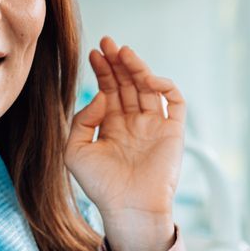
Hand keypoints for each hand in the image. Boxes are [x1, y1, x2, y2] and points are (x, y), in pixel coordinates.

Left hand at [64, 36, 185, 250]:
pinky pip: (175, 101)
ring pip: (148, 87)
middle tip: (108, 42)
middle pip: (127, 83)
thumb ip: (81, 120)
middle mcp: (134, 123)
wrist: (129, 208)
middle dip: (117, 62)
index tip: (94, 52)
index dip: (102, 70)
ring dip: (137, 67)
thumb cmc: (100, 186)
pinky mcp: (173, 131)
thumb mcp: (75, 151)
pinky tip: (146, 78)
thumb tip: (101, 95)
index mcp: (112, 126)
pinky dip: (164, 85)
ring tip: (123, 52)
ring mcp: (155, 125)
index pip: (109, 90)